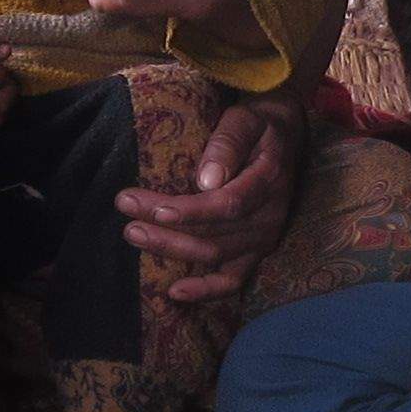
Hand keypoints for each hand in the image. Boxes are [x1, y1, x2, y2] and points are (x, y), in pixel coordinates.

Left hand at [122, 94, 299, 305]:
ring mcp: (262, 238)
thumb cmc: (258, 124)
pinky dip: (205, 290)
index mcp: (267, 181)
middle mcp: (268, 216)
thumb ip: (228, 144)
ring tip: (133, 232)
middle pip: (213, 233)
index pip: (227, 205)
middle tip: (126, 210)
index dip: (191, 212)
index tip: (155, 209)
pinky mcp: (254, 251)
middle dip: (166, 227)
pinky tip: (174, 292)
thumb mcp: (245, 119)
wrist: (284, 135)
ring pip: (214, 254)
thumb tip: (207, 180)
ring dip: (172, 249)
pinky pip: (232, 280)